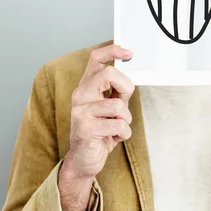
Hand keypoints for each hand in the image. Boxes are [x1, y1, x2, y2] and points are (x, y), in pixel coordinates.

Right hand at [58, 44, 134, 210]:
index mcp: (86, 86)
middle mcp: (80, 95)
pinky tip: (114, 138)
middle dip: (126, 88)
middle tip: (124, 101)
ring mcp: (81, 112)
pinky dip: (124, 134)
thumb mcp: (109, 106)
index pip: (96, 58)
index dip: (113, 51)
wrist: (84, 160)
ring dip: (125, 119)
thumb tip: (130, 76)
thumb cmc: (100, 130)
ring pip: (118, 106)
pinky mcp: (86, 129)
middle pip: (109, 75)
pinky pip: (119, 126)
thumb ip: (116, 91)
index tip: (129, 53)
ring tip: (116, 127)